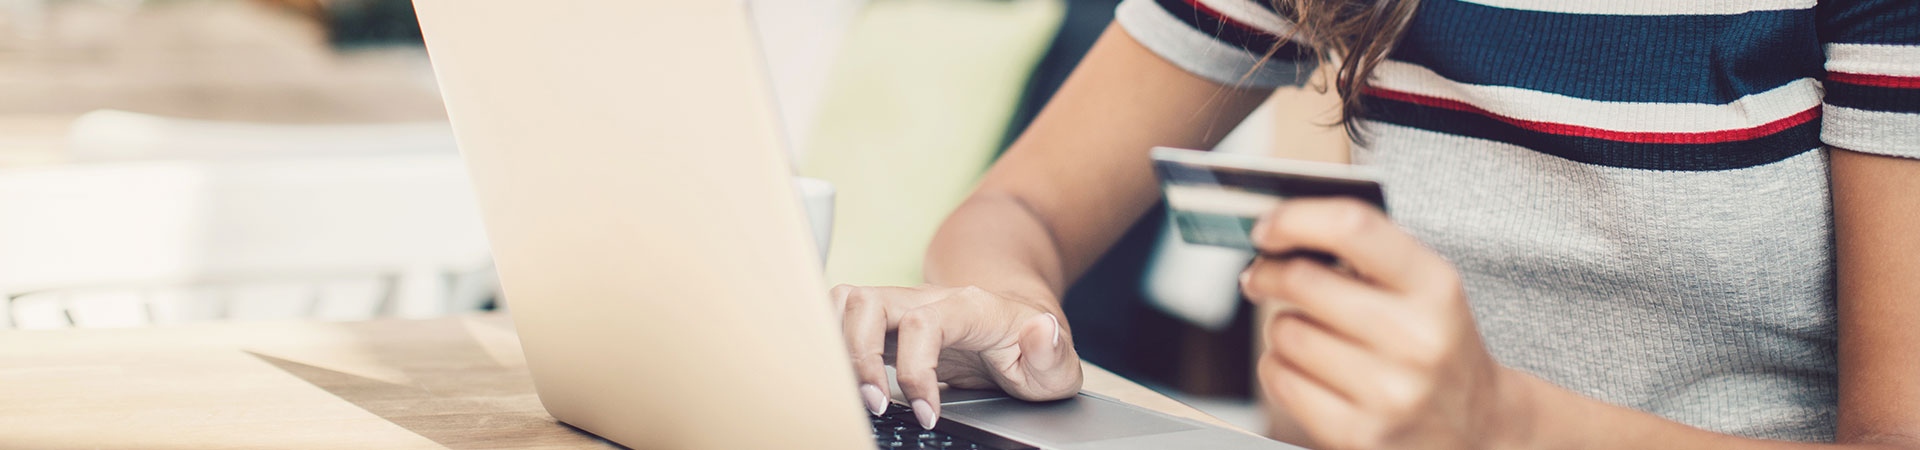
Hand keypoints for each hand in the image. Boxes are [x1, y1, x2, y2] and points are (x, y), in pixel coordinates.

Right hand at [828, 284, 1082, 429]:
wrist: (1020, 325)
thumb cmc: (1032, 349)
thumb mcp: (1058, 362)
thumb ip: (1052, 351)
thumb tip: (1040, 329)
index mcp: (969, 308)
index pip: (924, 324)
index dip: (916, 371)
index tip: (927, 413)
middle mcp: (927, 299)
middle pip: (869, 303)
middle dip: (858, 357)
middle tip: (875, 405)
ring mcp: (902, 307)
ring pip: (845, 302)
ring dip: (837, 346)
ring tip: (852, 391)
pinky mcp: (885, 323)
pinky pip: (841, 317)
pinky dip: (830, 341)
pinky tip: (842, 377)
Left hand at [1239, 198, 1526, 449]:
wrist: (1477, 425)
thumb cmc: (1436, 343)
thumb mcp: (1425, 288)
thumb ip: (1366, 251)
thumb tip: (1282, 229)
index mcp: (1435, 288)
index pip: (1353, 229)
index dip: (1296, 219)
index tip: (1267, 226)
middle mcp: (1416, 339)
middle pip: (1303, 281)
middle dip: (1268, 273)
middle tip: (1261, 274)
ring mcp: (1388, 392)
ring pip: (1285, 332)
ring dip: (1281, 326)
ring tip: (1305, 331)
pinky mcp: (1358, 434)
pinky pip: (1280, 378)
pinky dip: (1278, 366)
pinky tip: (1302, 366)